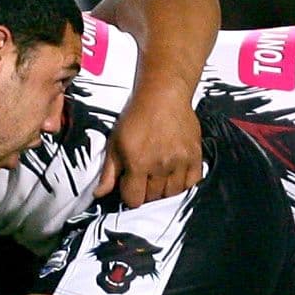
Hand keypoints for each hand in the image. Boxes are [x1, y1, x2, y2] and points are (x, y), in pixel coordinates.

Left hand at [99, 83, 200, 206]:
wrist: (163, 95)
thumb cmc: (136, 116)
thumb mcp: (115, 142)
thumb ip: (108, 172)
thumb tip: (99, 194)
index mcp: (138, 162)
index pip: (134, 199)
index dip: (129, 196)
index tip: (129, 186)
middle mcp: (160, 164)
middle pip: (153, 198)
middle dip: (145, 192)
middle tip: (142, 179)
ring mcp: (180, 161)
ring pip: (172, 193)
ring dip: (163, 190)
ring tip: (157, 177)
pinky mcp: (195, 156)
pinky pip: (192, 183)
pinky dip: (183, 184)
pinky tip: (174, 176)